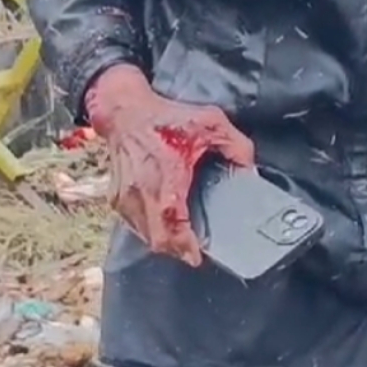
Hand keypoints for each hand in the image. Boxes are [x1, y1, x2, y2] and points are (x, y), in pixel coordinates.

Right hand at [85, 64, 255, 266]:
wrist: (124, 111)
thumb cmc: (163, 118)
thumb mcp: (209, 122)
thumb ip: (237, 146)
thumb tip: (250, 171)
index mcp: (163, 180)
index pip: (171, 228)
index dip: (185, 247)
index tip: (197, 256)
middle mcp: (140, 194)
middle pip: (156, 240)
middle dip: (176, 250)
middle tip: (194, 251)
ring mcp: (124, 198)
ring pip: (144, 235)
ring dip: (162, 241)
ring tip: (181, 238)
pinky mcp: (116, 197)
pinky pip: (134, 224)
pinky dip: (149, 229)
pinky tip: (163, 222)